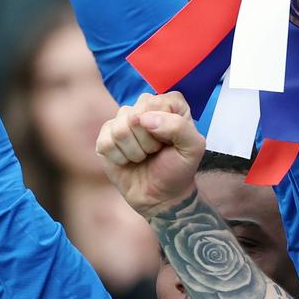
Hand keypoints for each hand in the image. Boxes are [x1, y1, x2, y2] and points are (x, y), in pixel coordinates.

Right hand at [97, 92, 203, 218]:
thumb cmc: (178, 169)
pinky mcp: (106, 136)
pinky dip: (120, 158)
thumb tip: (144, 119)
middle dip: (148, 141)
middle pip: (135, 115)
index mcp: (170, 104)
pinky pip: (106, 142)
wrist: (160, 196)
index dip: (164, 127)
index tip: (170, 141)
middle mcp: (144, 106)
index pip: (158, 102)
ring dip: (135, 152)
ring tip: (143, 156)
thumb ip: (178, 127)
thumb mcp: (193, 148)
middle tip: (155, 151)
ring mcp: (122, 120)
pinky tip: (128, 161)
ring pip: (120, 129)